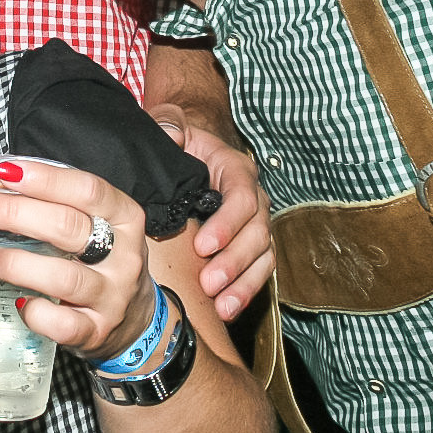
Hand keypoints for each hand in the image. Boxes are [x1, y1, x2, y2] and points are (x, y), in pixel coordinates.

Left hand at [0, 146, 160, 362]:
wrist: (134, 318)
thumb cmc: (94, 255)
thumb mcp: (75, 217)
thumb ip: (26, 188)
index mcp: (122, 215)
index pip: (85, 188)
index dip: (42, 177)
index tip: (0, 170)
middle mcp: (123, 254)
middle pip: (67, 227)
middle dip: (13, 213)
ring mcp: (112, 296)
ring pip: (65, 278)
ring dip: (17, 265)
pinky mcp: (97, 332)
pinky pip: (64, 325)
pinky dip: (37, 314)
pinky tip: (19, 303)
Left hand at [150, 105, 271, 320]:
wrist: (190, 152)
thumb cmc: (180, 139)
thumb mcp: (173, 123)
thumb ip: (170, 122)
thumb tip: (172, 134)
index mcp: (236, 170)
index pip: (242, 197)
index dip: (227, 224)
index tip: (203, 246)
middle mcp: (253, 198)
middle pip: (257, 233)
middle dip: (235, 262)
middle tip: (209, 283)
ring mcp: (254, 224)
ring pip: (262, 256)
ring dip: (244, 284)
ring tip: (223, 306)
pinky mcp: (248, 245)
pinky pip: (257, 270)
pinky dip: (245, 291)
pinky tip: (227, 309)